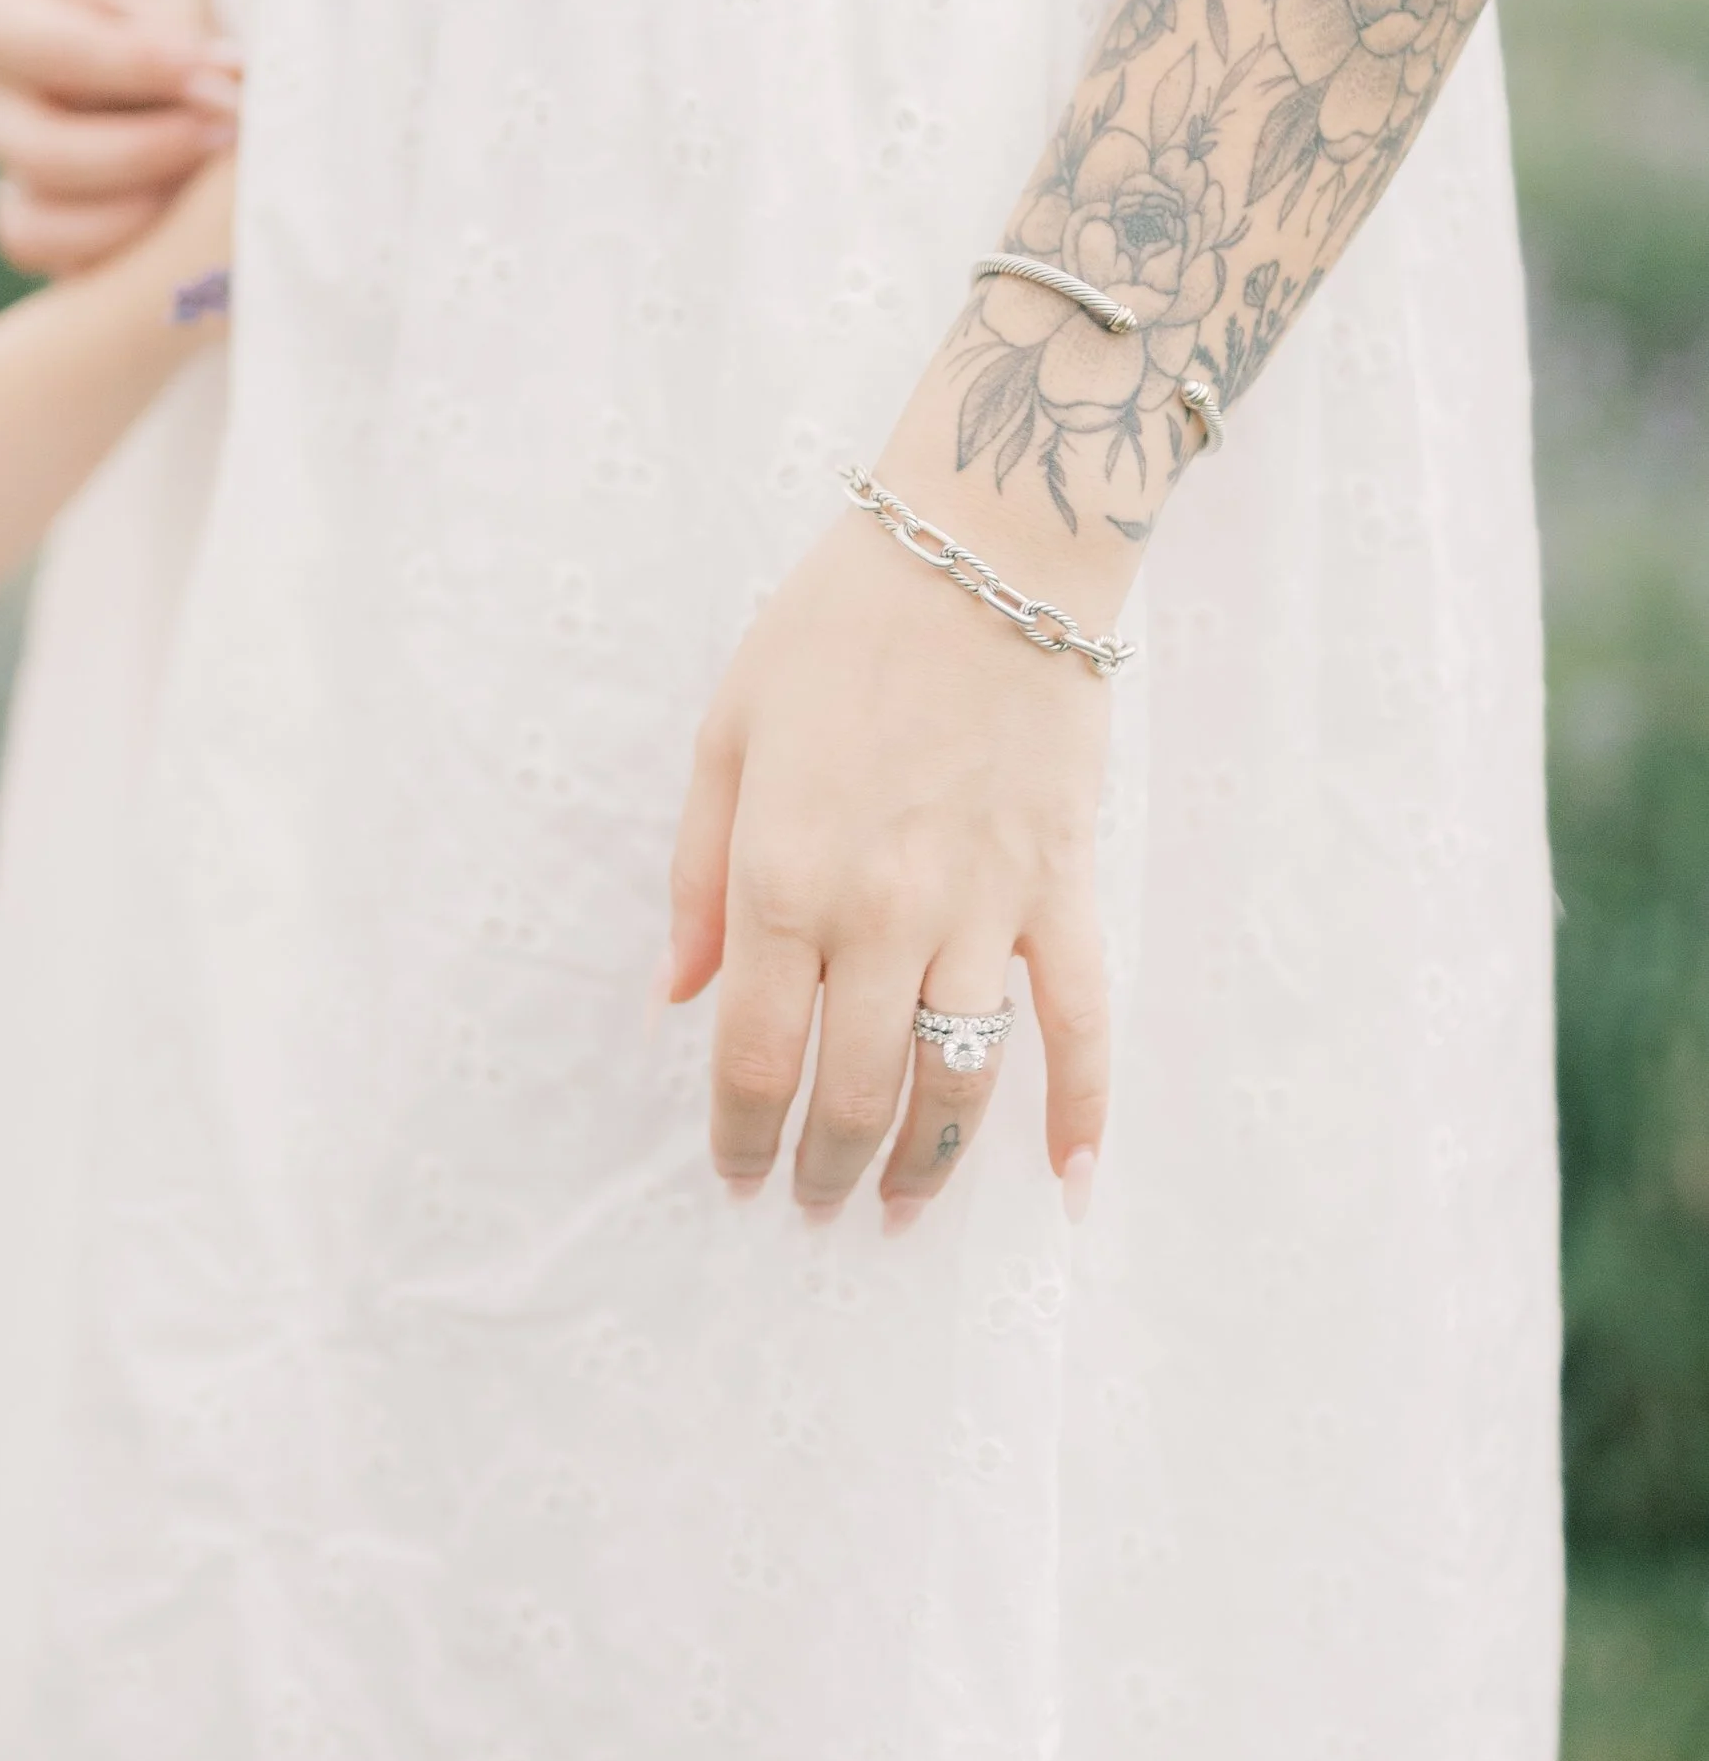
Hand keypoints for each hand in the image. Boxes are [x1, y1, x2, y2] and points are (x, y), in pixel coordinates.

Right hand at [0, 0, 239, 276]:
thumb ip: (184, 29)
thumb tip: (230, 93)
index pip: (45, 57)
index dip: (138, 67)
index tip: (224, 66)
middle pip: (44, 158)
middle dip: (148, 151)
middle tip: (233, 129)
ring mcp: (17, 179)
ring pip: (46, 232)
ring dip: (141, 216)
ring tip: (216, 180)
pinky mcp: (62, 238)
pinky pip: (79, 276)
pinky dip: (141, 260)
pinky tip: (204, 220)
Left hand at [667, 506, 1116, 1225]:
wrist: (985, 550)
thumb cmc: (837, 629)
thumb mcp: (727, 733)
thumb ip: (698, 876)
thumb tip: (677, 995)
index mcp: (784, 877)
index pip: (756, 1056)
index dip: (742, 1137)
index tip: (737, 1176)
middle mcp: (883, 913)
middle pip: (852, 1092)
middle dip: (826, 1169)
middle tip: (812, 1206)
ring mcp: (984, 909)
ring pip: (958, 1082)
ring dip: (927, 1166)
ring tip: (899, 1209)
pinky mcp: (1064, 887)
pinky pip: (1083, 1022)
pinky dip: (1081, 1110)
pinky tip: (1069, 1182)